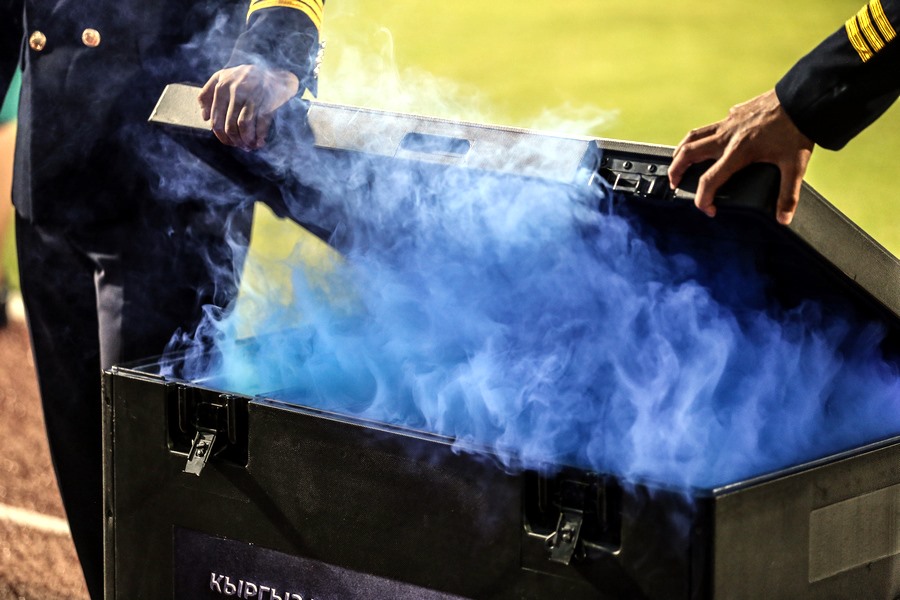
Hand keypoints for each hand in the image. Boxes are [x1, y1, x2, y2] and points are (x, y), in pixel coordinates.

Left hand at [198, 65, 299, 150]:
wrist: (270, 69)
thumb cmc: (242, 76)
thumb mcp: (221, 77)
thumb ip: (207, 93)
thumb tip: (204, 117)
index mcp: (221, 87)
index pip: (216, 120)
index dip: (221, 135)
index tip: (228, 141)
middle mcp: (235, 91)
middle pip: (230, 126)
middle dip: (234, 140)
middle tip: (239, 146)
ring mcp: (252, 96)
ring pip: (244, 126)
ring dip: (246, 140)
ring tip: (248, 145)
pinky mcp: (266, 101)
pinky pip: (261, 124)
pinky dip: (260, 136)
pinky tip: (259, 142)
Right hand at [668, 89, 813, 224]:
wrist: (802, 97)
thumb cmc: (798, 129)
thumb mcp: (795, 165)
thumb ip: (788, 194)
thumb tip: (784, 218)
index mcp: (738, 151)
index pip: (709, 180)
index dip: (703, 199)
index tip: (708, 209)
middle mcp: (727, 136)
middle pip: (688, 153)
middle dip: (675, 171)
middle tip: (675, 183)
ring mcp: (728, 122)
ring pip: (692, 136)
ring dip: (680, 151)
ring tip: (677, 162)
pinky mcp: (733, 113)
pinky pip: (710, 126)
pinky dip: (701, 137)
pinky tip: (708, 143)